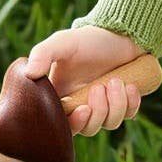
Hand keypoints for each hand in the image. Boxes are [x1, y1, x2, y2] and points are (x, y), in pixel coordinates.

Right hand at [24, 26, 145, 136]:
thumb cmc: (88, 39)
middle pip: (88, 129)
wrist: (119, 32)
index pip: (64, 126)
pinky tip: (130, 85)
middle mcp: (82, 106)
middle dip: (98, 111)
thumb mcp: (63, 42)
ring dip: (116, 104)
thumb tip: (29, 74)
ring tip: (115, 80)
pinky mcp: (124, 102)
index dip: (74, 125)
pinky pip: (129, 114)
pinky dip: (131, 103)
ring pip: (109, 123)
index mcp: (63, 99)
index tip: (84, 109)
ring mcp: (105, 106)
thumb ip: (43, 53)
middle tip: (100, 87)